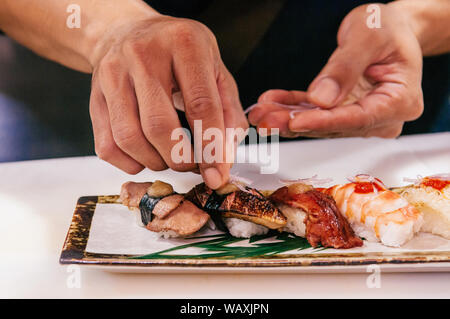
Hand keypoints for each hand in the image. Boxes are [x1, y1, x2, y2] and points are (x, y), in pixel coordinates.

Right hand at [89, 15, 247, 188]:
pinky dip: (129, 163)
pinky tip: (145, 156)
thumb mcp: (215, 70)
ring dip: (155, 162)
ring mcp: (113, 74)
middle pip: (159, 126)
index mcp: (184, 43)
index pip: (201, 105)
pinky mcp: (94, 95)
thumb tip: (224, 160)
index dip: (211, 147)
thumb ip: (228, 112)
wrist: (126, 31)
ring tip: (169, 158)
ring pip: (129, 138)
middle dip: (180, 159)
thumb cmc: (178, 54)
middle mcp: (143, 54)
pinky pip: (107, 145)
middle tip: (192, 165)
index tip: (216, 173)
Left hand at [248, 4, 423, 137]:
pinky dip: (292, 106)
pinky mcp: (345, 111)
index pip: (358, 118)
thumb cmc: (387, 27)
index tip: (295, 122)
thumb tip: (320, 100)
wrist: (389, 28)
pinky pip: (314, 111)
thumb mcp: (368, 36)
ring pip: (320, 122)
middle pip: (334, 125)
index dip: (324, 122)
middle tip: (265, 120)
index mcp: (400, 101)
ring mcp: (362, 117)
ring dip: (288, 117)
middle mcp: (383, 117)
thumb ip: (345, 68)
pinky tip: (271, 102)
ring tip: (260, 113)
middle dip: (296, 122)